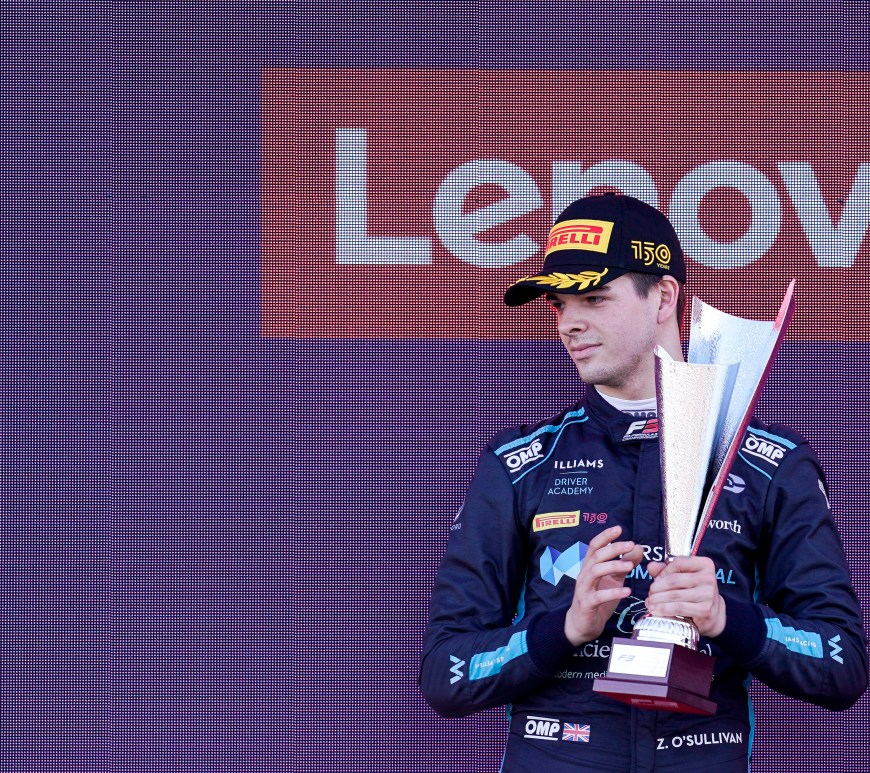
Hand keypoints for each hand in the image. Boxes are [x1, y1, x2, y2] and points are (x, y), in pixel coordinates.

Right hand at [564, 525, 644, 645]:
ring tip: (630, 566)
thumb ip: (624, 564)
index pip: (594, 546)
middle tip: (630, 544)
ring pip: (595, 572)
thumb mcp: (613, 579)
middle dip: (613, 548)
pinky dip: (613, 592)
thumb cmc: (598, 599)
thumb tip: (638, 547)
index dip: (605, 536)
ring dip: (612, 566)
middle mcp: (584, 574)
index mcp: (590, 567)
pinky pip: (598, 596)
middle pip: (596, 556)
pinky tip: (627, 591)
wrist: (582, 624)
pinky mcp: (587, 604)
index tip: (619, 528)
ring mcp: (584, 589)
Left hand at [646, 556, 726, 637]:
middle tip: (649, 594)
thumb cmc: (694, 590)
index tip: (655, 580)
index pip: (678, 563)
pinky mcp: (705, 609)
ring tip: (649, 603)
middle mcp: (708, 577)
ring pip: (674, 595)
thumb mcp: (683, 576)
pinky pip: (679, 608)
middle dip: (657, 588)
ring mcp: (708, 594)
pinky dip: (664, 609)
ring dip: (657, 599)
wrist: (714, 612)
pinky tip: (655, 611)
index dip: (663, 572)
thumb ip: (666, 570)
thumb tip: (651, 566)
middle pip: (674, 580)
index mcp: (704, 564)